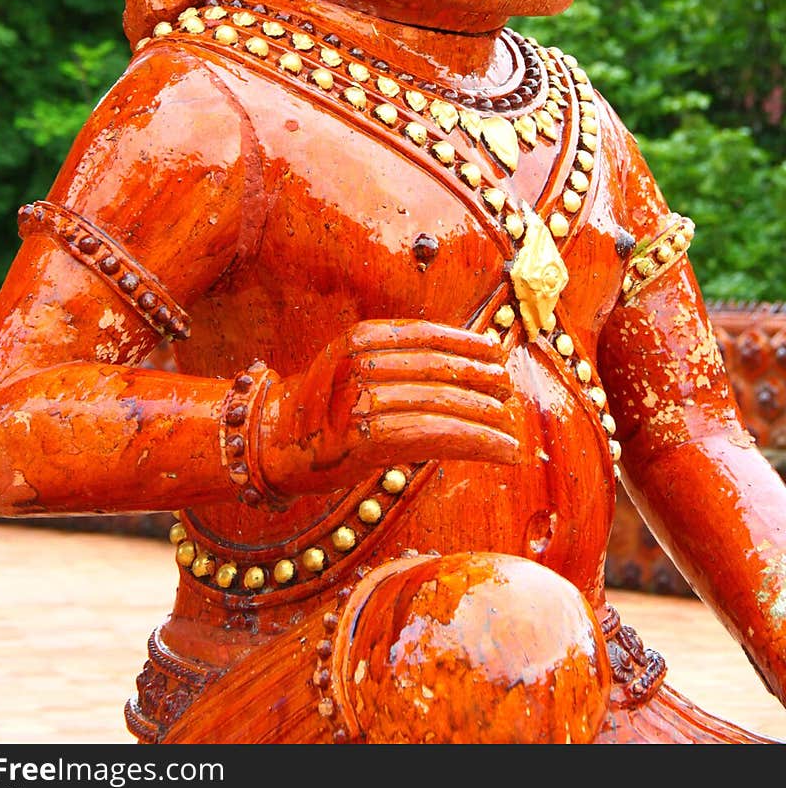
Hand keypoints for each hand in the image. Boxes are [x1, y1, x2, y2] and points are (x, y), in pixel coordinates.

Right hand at [260, 318, 516, 497]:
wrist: (275, 443)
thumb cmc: (325, 408)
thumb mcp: (354, 365)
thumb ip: (399, 359)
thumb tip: (469, 357)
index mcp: (360, 338)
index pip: (426, 335)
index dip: (466, 344)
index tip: (495, 355)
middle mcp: (360, 364)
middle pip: (439, 370)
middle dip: (481, 383)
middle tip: (508, 394)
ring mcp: (360, 401)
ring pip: (443, 406)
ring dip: (486, 420)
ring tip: (511, 431)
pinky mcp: (367, 440)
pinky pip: (437, 437)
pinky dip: (478, 444)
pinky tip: (503, 452)